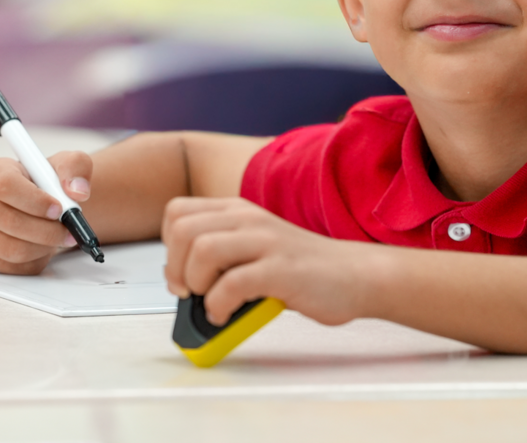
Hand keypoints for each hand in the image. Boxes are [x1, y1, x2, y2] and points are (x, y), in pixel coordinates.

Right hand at [0, 151, 92, 274]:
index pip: (5, 186)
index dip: (35, 200)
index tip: (59, 208)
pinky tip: (44, 245)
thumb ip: (76, 168)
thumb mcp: (69, 163)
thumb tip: (77, 190)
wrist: (48, 203)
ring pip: (12, 248)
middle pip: (9, 221)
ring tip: (58, 236)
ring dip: (44, 246)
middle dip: (47, 230)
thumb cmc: (51, 181)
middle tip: (69, 229)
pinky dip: (37, 259)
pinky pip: (13, 266)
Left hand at [162, 197, 372, 326]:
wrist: (357, 275)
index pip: (177, 212)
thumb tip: (183, 286)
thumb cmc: (305, 268)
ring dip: (198, 285)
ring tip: (212, 302)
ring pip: (203, 250)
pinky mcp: (281, 269)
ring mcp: (266, 242)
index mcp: (239, 211)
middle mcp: (249, 219)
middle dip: (176, 268)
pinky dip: (219, 306)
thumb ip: (221, 258)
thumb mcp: (255, 249)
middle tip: (191, 291)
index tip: (182, 273)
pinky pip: (232, 285)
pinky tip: (228, 314)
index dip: (169, 247)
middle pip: (183, 230)